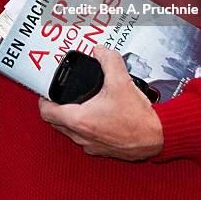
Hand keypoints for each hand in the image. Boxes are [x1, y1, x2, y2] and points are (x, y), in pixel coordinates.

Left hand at [39, 45, 163, 160]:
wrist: (157, 137)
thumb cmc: (138, 117)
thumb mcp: (121, 79)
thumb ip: (108, 60)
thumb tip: (99, 51)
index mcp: (80, 120)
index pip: (46, 112)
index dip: (44, 98)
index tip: (47, 90)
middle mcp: (81, 136)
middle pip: (55, 122)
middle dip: (54, 107)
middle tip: (60, 94)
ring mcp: (91, 145)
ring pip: (68, 132)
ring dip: (68, 118)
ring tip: (77, 101)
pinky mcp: (101, 150)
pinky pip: (83, 137)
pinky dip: (83, 126)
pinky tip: (95, 114)